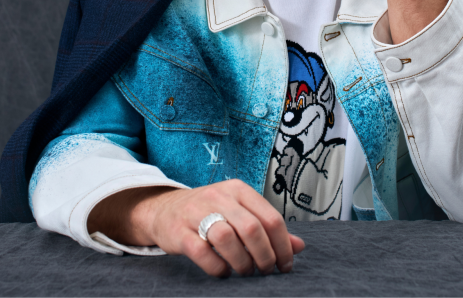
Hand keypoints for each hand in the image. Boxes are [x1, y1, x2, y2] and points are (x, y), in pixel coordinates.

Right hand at [88, 180, 304, 277]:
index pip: (271, 218)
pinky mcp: (179, 231)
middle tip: (266, 271)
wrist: (164, 210)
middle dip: (265, 256)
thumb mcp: (240, 213)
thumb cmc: (209, 213)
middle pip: (252, 229)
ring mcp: (196, 212)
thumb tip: (299, 246)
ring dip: (242, 263)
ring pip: (227, 239)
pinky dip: (218, 268)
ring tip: (245, 271)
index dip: (283, 245)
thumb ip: (268, 228)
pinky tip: (223, 271)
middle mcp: (219, 196)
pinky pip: (203, 253)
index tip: (286, 264)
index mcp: (238, 190)